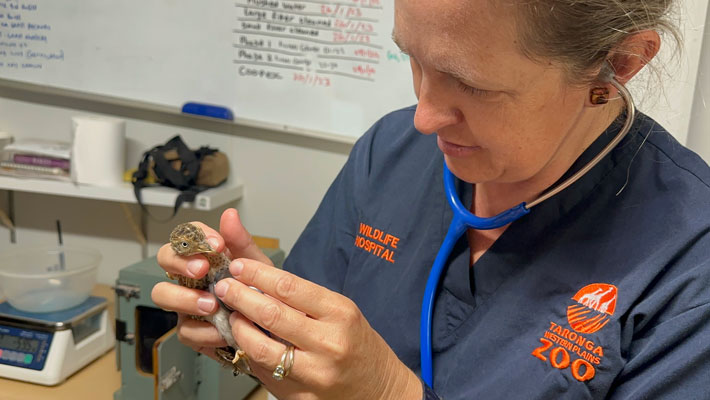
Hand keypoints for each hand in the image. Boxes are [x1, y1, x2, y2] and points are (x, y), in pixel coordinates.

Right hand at [151, 208, 271, 356]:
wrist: (271, 326)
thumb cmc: (260, 291)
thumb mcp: (257, 265)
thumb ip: (242, 242)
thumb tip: (229, 214)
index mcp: (205, 256)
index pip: (187, 234)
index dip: (197, 236)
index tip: (217, 244)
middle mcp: (190, 277)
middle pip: (165, 258)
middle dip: (180, 262)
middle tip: (203, 271)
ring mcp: (186, 303)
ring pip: (162, 293)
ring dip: (184, 298)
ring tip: (212, 305)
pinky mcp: (190, 330)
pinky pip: (184, 329)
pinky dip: (203, 331)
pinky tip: (222, 330)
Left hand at [212, 258, 422, 399]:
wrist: (379, 389)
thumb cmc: (356, 344)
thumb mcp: (340, 311)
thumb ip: (301, 295)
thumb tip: (257, 274)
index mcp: (340, 313)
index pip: (289, 287)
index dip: (257, 274)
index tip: (238, 266)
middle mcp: (329, 343)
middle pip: (271, 314)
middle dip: (240, 297)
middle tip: (224, 287)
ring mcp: (315, 374)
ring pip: (261, 348)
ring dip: (238, 328)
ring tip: (231, 315)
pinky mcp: (301, 396)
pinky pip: (265, 372)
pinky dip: (249, 354)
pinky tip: (243, 342)